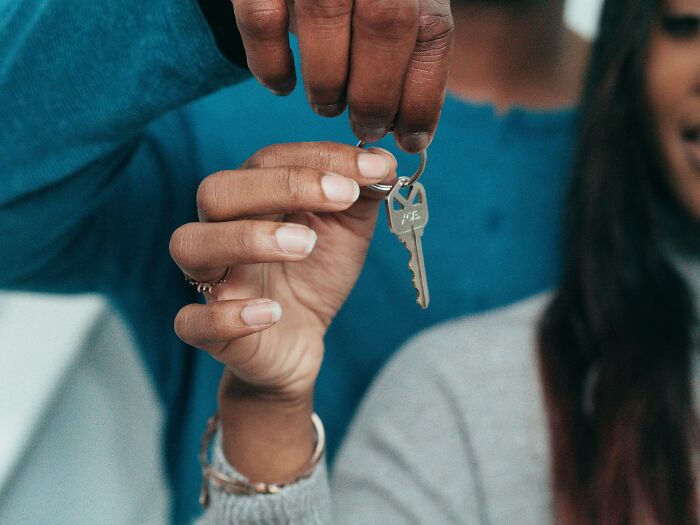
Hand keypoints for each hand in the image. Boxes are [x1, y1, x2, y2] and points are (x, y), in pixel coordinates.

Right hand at [170, 142, 395, 404]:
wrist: (302, 340)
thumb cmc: (316, 273)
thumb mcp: (346, 229)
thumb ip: (361, 193)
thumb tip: (382, 160)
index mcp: (251, 199)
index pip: (267, 160)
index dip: (318, 158)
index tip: (372, 169)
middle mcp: (220, 231)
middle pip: (218, 191)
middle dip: (282, 186)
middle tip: (340, 196)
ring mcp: (211, 280)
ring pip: (191, 245)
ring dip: (249, 239)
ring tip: (306, 245)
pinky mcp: (209, 331)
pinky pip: (193, 322)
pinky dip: (228, 316)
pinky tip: (272, 312)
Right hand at [231, 0, 453, 151]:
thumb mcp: (396, 2)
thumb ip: (408, 44)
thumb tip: (413, 130)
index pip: (431, 30)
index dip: (422, 97)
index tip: (412, 140)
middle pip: (386, 24)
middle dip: (376, 97)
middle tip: (365, 128)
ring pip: (325, 19)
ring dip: (327, 86)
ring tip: (328, 106)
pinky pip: (262, 20)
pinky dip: (271, 64)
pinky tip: (281, 85)